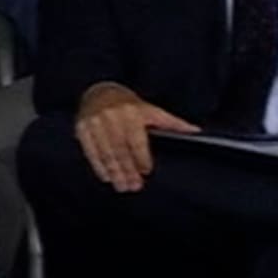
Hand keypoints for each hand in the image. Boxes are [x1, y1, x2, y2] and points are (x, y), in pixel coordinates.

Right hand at [74, 81, 195, 192]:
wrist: (98, 91)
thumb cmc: (128, 104)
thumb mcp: (150, 109)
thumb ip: (171, 122)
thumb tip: (196, 131)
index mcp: (132, 112)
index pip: (136, 139)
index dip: (141, 156)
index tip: (146, 171)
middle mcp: (111, 117)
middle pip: (120, 149)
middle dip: (127, 169)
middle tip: (133, 186)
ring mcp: (94, 123)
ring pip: (105, 152)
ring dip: (114, 171)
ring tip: (122, 186)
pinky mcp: (81, 129)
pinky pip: (90, 151)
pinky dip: (98, 166)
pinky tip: (106, 177)